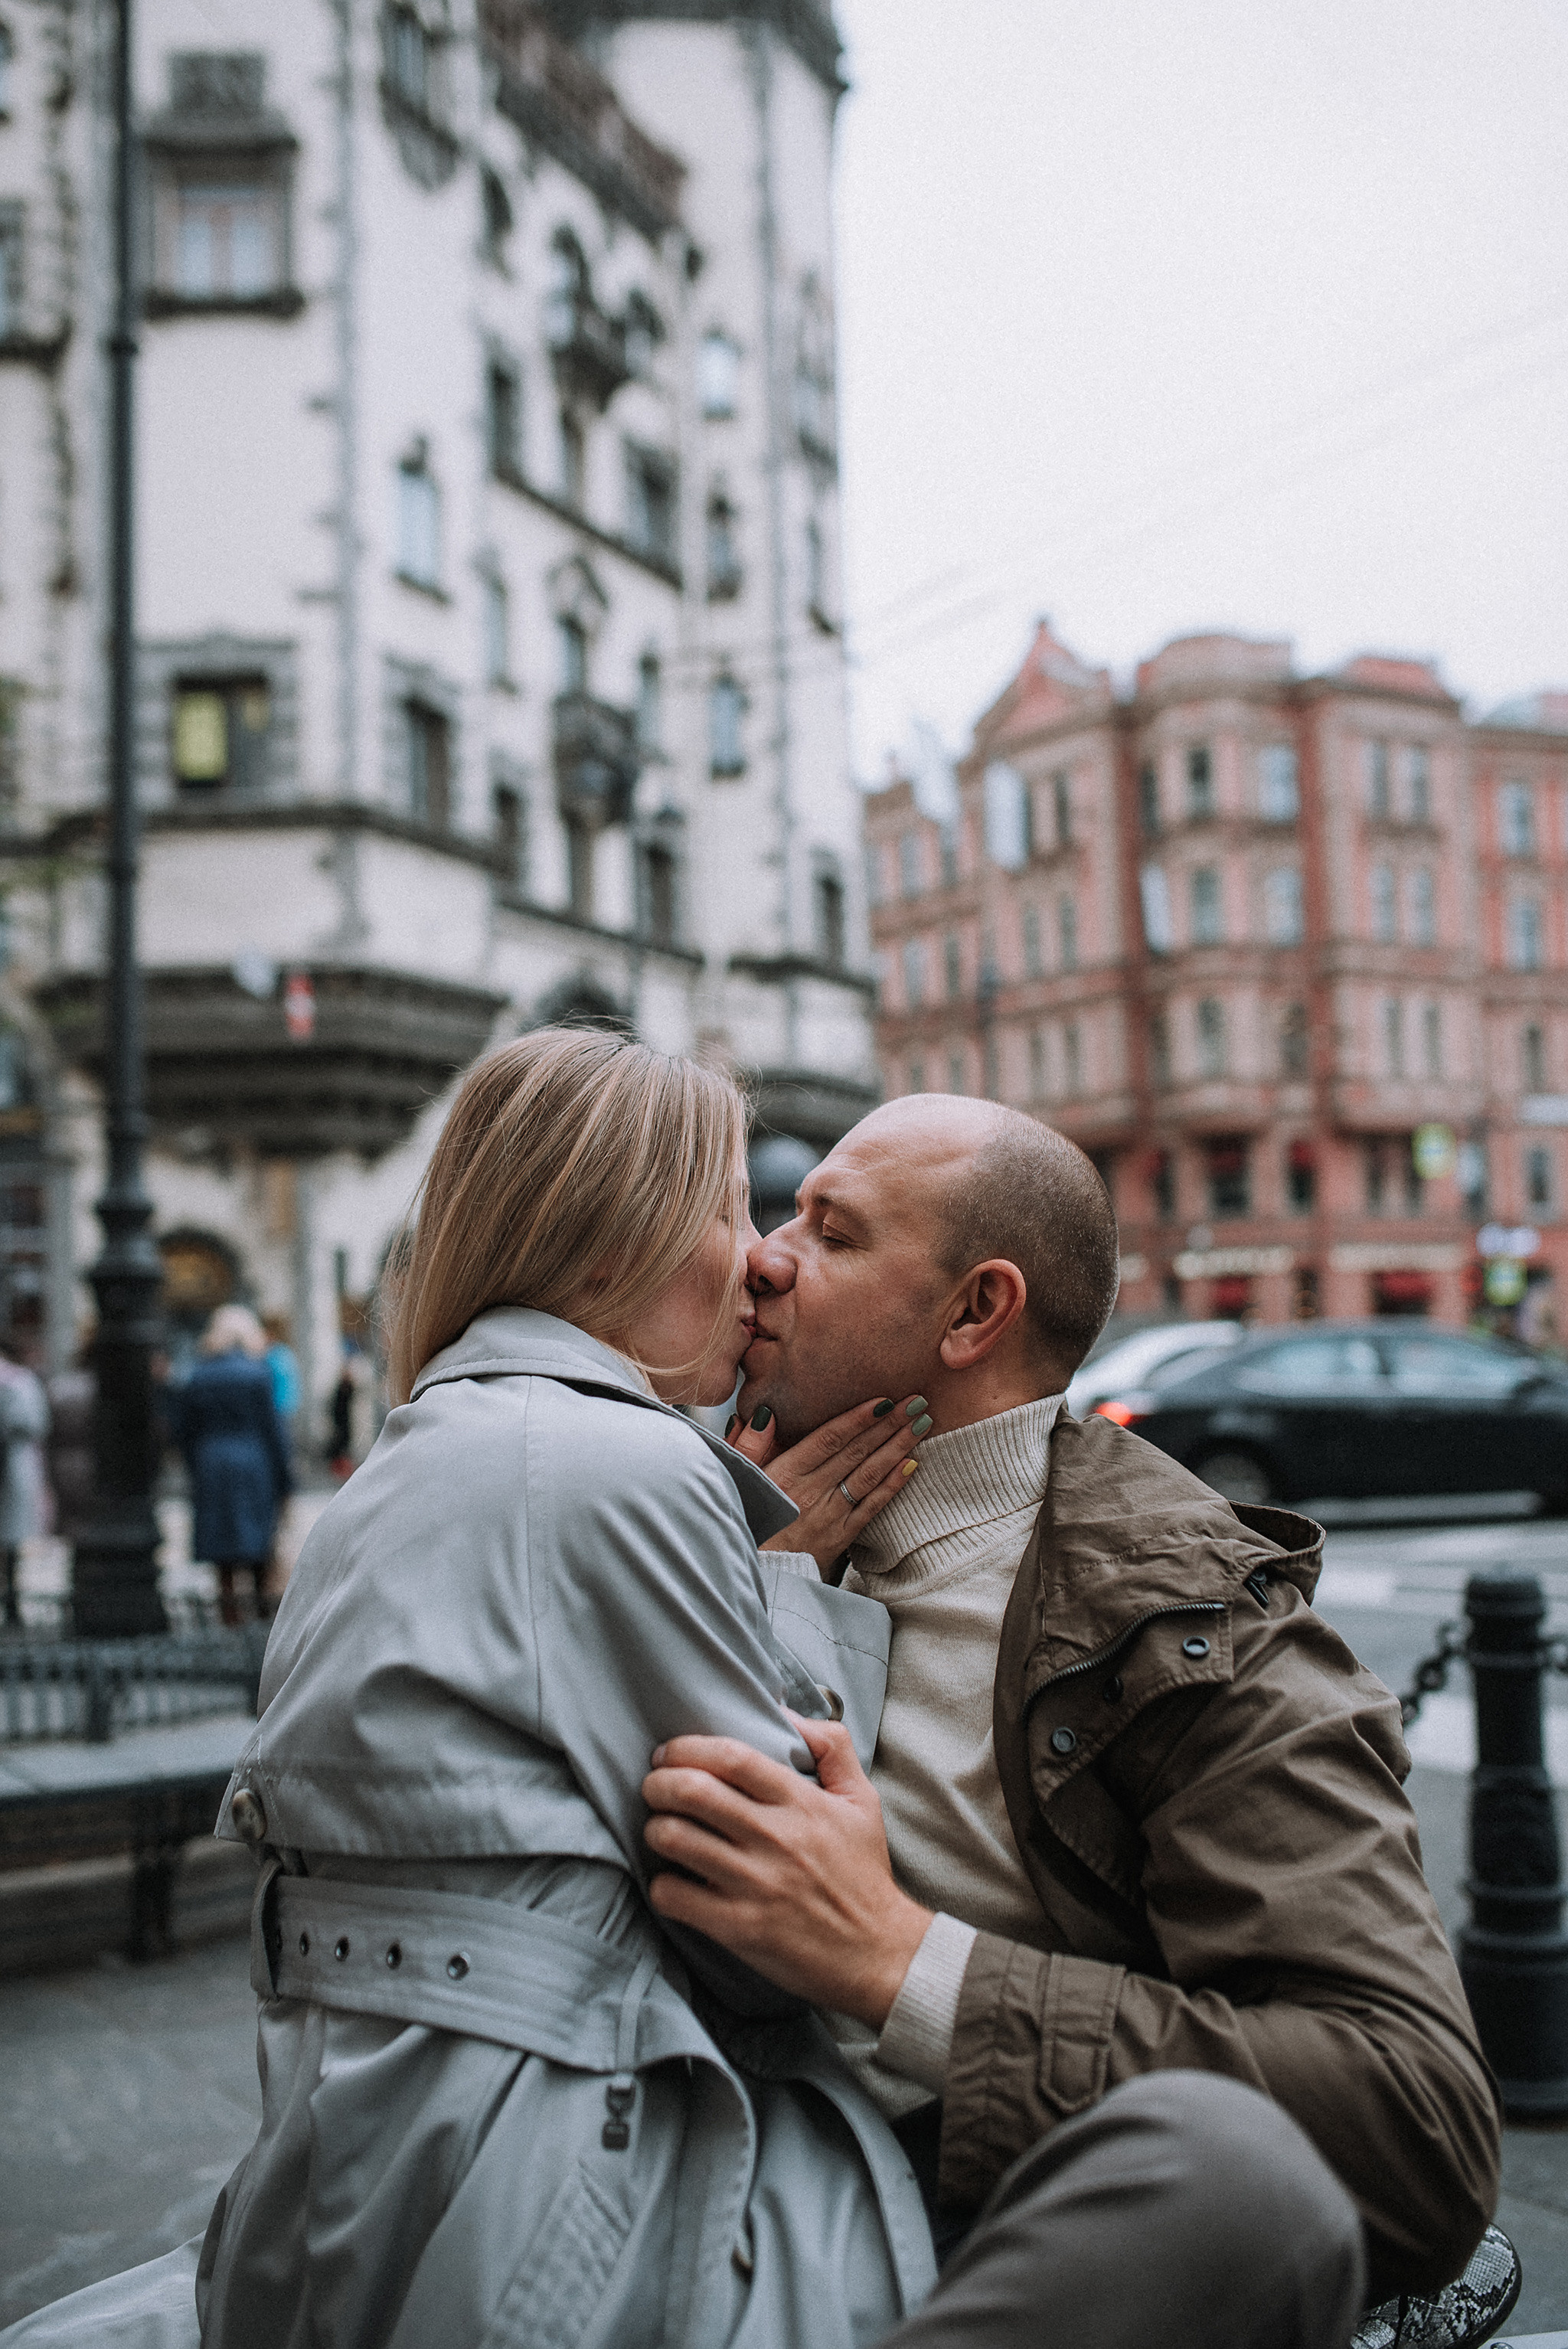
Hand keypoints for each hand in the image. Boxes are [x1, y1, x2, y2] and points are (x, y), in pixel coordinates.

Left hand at [642, 1715, 933, 2026]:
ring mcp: (755, 1884)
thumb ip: (831, 1747)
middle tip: (653, 1788)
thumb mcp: (862, 1800)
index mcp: (801, 1803)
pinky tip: (672, 1881)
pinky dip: (661, 1885)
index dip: (688, 1747)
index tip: (669, 1753)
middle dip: (658, 1783)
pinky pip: (674, 1896)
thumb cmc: (863, 1873)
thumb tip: (785, 1711)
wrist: (878, 1953)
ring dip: (655, 1829)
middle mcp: (775, 1838)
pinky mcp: (738, 1927)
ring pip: (674, 1839)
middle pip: (693, 1792)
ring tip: (660, 1830)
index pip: (732, 1757)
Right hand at [727, 1395, 931, 1574]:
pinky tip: (911, 1464)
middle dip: (888, 1424)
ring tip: (921, 1424)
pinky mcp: (840, 1538)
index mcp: (784, 1475)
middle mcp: (810, 1493)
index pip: (828, 1439)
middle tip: (916, 1401)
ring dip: (897, 1447)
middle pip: (855, 1452)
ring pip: (869, 1475)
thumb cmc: (743, 1523)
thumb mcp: (737, 1481)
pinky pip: (871, 1507)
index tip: (884, 1399)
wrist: (752, 1576)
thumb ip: (748, 1446)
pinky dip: (893, 1485)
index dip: (857, 1418)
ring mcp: (829, 1517)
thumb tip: (766, 1414)